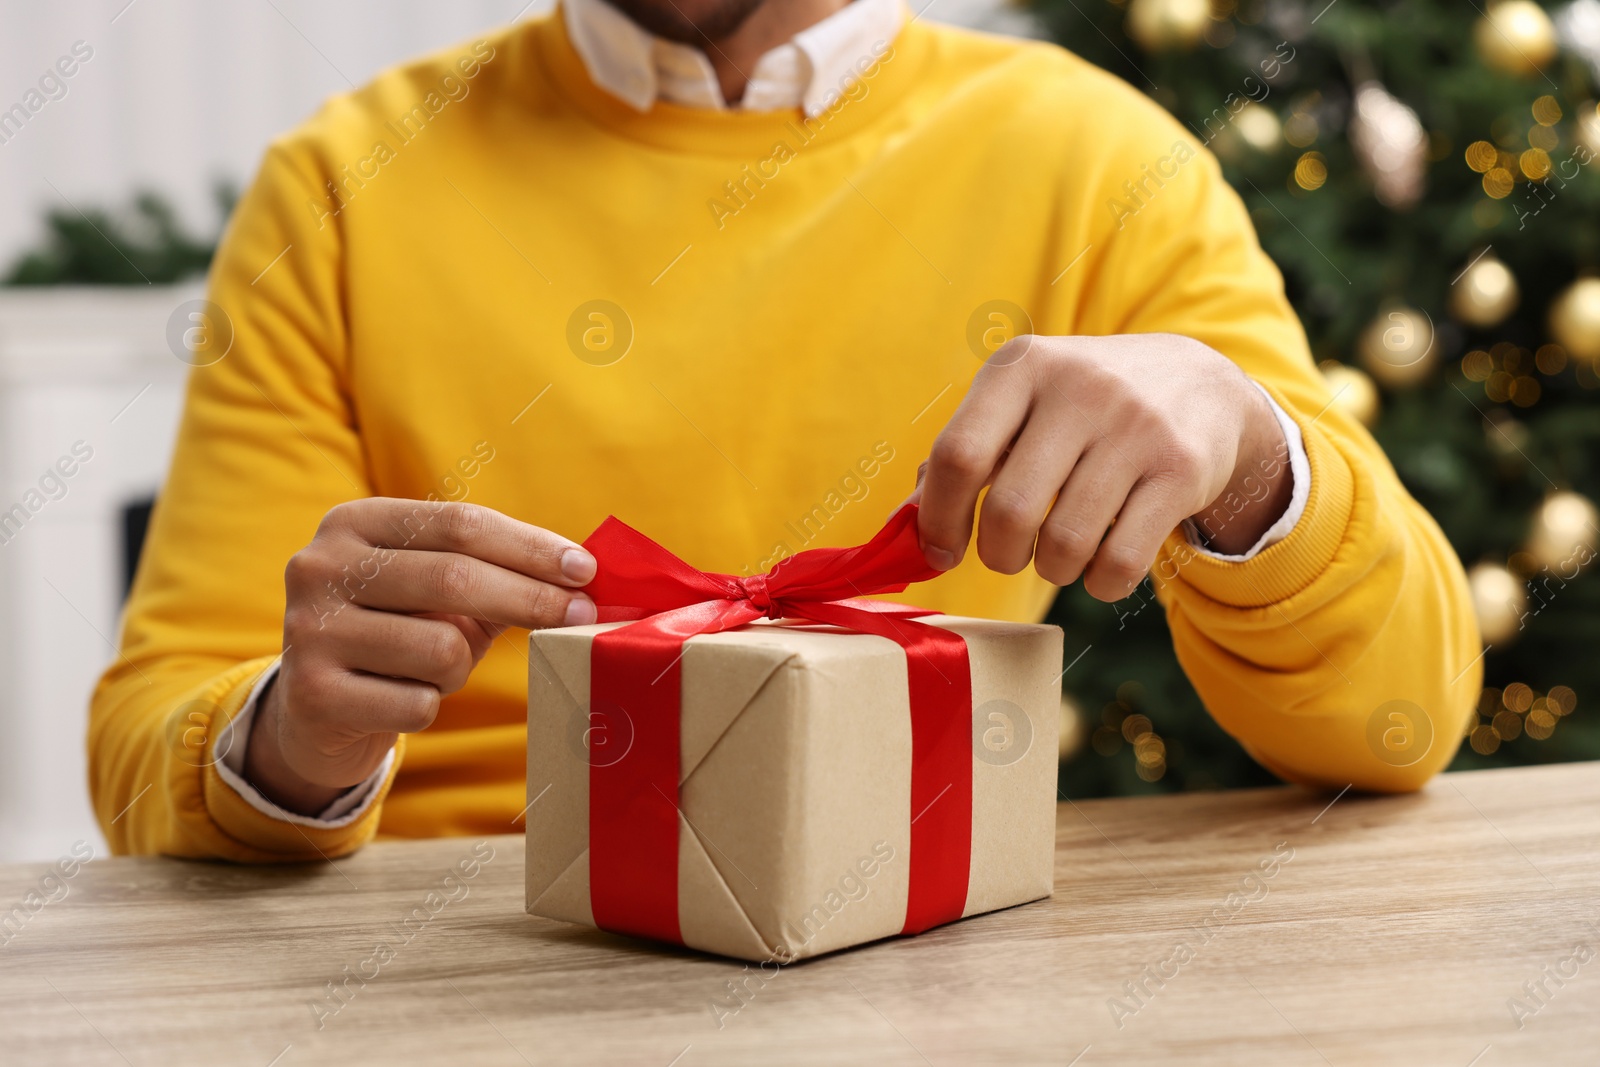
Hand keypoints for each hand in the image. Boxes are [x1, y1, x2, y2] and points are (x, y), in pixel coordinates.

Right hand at [244, 499, 597, 814]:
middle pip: (455, 577)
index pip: (460, 524)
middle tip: (582, 616)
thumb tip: (582, 577)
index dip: (530, 547)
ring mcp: (309, 629)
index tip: (585, 569)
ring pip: (441, 648)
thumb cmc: (398, 637)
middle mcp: (320, 566)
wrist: (313, 714)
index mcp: (354, 523)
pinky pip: (417, 704)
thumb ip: (499, 575)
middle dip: (531, 598)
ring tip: (434, 670)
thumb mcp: (439, 596)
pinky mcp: (311, 693)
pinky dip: (428, 705)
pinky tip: (400, 700)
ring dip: (460, 667)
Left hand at [914, 333, 1291, 601]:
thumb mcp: (1021, 403)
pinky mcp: (1181, 469)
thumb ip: (963, 454)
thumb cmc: (1082, 408)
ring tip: (1059, 554)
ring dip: (1053, 569)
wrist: (1200, 386)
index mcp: (1022, 367)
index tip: (941, 550)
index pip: (959, 454)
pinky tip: (1101, 566)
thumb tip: (906, 528)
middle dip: (999, 554)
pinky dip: (1101, 583)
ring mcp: (1136, 426)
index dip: (939, 518)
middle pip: (1010, 509)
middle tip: (1009, 553)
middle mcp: (1079, 387)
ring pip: (1065, 543)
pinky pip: (1120, 561)